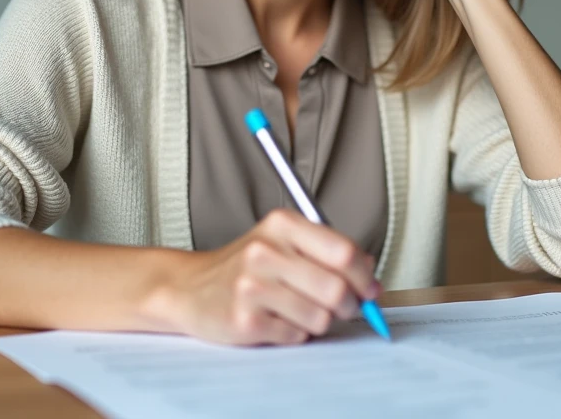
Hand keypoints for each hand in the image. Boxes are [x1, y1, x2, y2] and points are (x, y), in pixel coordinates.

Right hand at [156, 209, 380, 345]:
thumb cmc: (245, 266)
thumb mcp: (284, 242)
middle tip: (344, 307)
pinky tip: (277, 319)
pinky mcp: (244, 320)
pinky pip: (296, 336)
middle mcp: (265, 251)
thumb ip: (327, 251)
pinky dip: (295, 333)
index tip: (370, 288)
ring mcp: (252, 286)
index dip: (365, 276)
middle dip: (349, 305)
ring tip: (299, 310)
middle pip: (336, 289)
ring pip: (320, 318)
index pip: (344, 252)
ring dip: (318, 321)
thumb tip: (370, 271)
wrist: (189, 287)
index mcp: (282, 224)